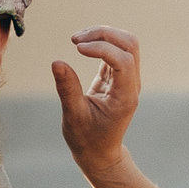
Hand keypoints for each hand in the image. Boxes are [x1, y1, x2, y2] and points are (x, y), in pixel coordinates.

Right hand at [53, 27, 141, 177]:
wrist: (99, 153)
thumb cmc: (87, 139)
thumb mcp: (73, 116)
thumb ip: (67, 89)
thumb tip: (57, 62)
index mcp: (125, 96)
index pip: (123, 60)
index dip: (102, 48)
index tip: (77, 48)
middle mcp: (131, 85)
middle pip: (129, 44)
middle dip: (104, 34)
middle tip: (75, 40)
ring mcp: (127, 79)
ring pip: (125, 43)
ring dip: (102, 35)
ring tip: (76, 40)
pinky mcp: (117, 76)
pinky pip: (115, 51)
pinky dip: (100, 42)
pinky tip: (81, 45)